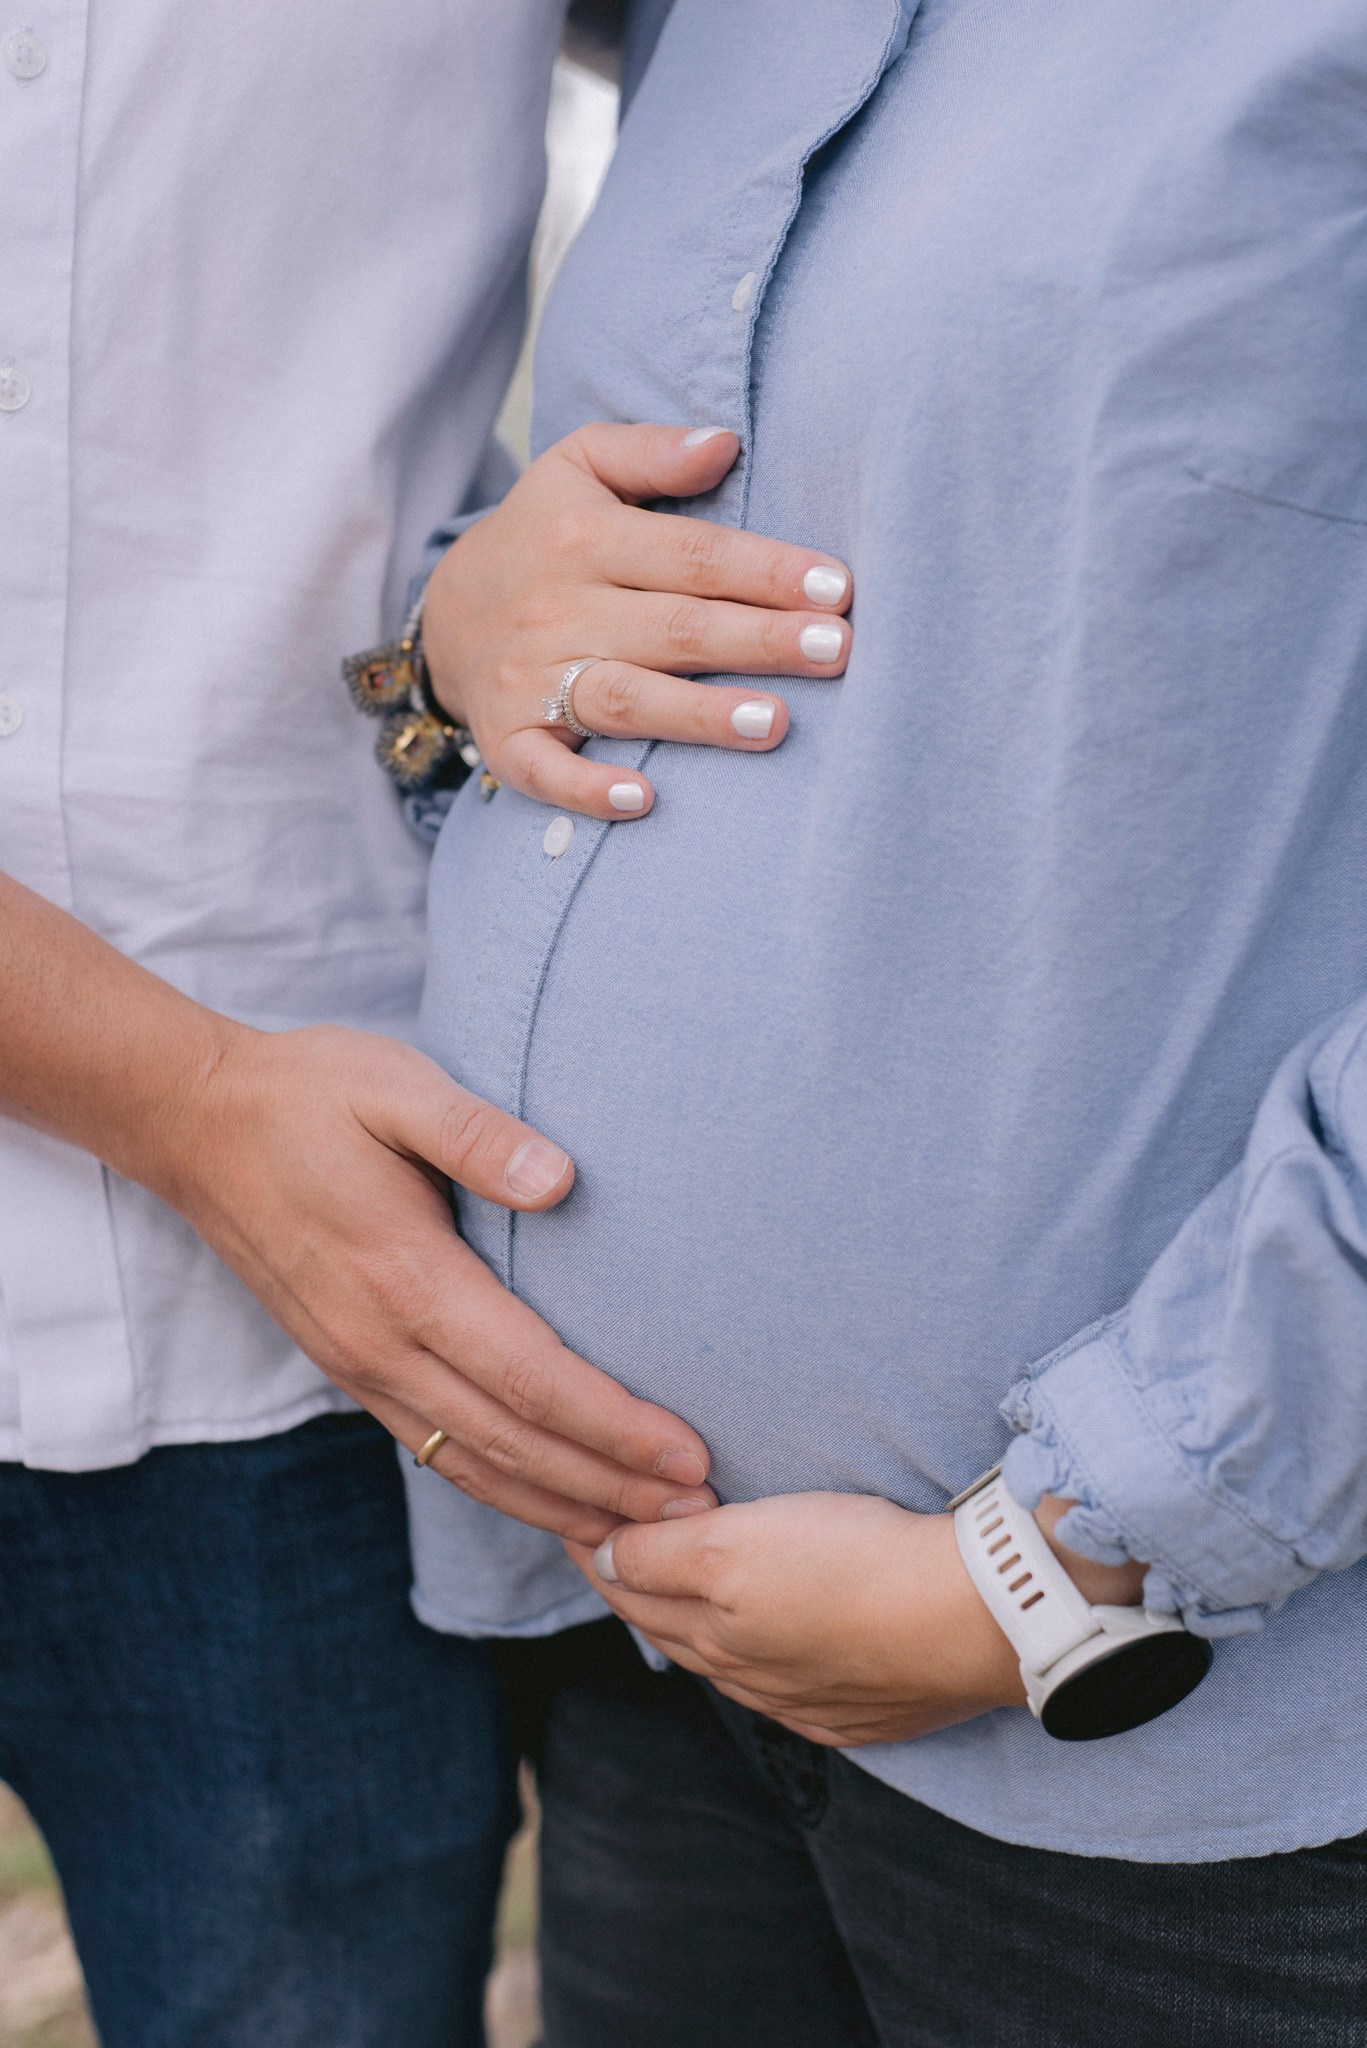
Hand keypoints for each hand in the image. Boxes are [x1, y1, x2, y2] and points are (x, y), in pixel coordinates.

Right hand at [157, 1023, 714, 1544]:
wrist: (195, 1124)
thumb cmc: (309, 1093)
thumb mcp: (396, 1085)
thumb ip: (477, 1133)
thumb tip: (562, 1180)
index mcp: (406, 1276)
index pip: (529, 1379)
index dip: (613, 1428)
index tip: (687, 1457)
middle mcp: (380, 1341)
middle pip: (512, 1443)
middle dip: (609, 1487)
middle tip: (698, 1518)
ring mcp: (358, 1363)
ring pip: (472, 1464)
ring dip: (562, 1504)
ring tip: (643, 1534)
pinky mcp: (348, 1367)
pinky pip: (435, 1449)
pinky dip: (502, 1488)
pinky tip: (553, 1500)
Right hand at [423, 422, 853, 819]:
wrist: (445, 614)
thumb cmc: (543, 537)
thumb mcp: (579, 467)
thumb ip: (652, 451)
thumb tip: (725, 444)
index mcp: (584, 537)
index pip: (691, 555)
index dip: (765, 571)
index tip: (837, 588)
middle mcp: (558, 608)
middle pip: (674, 628)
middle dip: (758, 640)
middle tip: (834, 652)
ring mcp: (531, 678)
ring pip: (624, 698)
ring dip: (698, 715)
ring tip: (773, 724)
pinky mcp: (509, 737)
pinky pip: (546, 769)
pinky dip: (589, 787)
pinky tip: (644, 799)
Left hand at [566, 1491, 1147, 1744]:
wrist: (979, 1617)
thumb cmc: (858, 1565)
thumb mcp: (739, 1546)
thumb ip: (663, 1556)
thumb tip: (607, 1557)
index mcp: (716, 1635)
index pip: (632, 1591)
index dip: (601, 1547)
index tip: (578, 1509)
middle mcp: (755, 1677)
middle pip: (673, 1628)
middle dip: (637, 1584)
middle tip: (610, 1536)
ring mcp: (812, 1698)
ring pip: (730, 1658)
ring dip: (697, 1619)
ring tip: (678, 1582)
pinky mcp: (868, 1708)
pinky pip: (790, 1685)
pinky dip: (761, 1655)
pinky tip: (766, 1643)